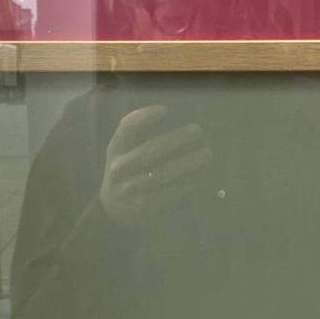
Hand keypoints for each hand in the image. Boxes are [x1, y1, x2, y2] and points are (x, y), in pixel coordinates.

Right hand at [98, 105, 212, 227]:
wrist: (113, 207)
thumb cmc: (126, 170)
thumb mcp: (124, 151)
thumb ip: (141, 136)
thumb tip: (177, 121)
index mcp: (116, 148)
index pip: (127, 128)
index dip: (144, 117)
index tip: (165, 110)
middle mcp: (121, 167)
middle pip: (150, 150)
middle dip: (175, 139)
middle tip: (197, 130)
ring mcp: (131, 188)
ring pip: (162, 173)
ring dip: (186, 163)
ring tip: (206, 153)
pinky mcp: (143, 205)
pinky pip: (167, 193)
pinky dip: (184, 185)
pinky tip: (199, 179)